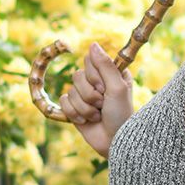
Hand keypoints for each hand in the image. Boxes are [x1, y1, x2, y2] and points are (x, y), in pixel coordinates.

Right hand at [60, 42, 133, 157]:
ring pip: (70, 91)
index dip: (95, 76)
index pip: (90, 61)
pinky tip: (87, 120)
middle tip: (103, 104)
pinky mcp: (74, 108)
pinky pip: (63, 103)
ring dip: (85, 107)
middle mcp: (97, 81)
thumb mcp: (117, 86)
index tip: (105, 87)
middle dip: (90, 94)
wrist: (114, 140)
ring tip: (98, 115)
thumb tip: (92, 44)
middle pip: (77, 75)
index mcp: (110, 72)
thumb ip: (104, 65)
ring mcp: (85, 94)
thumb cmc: (121, 113)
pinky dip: (75, 113)